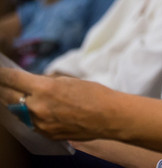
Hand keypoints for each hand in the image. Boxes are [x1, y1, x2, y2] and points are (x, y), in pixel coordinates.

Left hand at [0, 67, 117, 139]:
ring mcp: (40, 124)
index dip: (3, 73)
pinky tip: (32, 109)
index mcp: (44, 89)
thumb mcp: (68, 81)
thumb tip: (34, 83)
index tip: (0, 70)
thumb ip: (47, 82)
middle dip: (5, 89)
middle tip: (5, 83)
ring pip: (17, 112)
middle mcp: (37, 107)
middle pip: (9, 97)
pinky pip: (29, 123)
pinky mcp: (46, 134)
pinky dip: (27, 114)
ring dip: (14, 102)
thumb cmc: (93, 94)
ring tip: (15, 95)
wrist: (108, 116)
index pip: (13, 79)